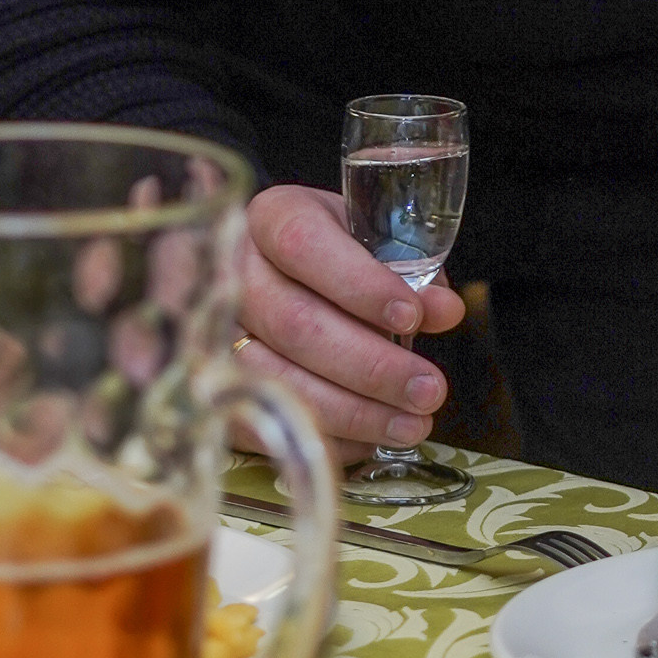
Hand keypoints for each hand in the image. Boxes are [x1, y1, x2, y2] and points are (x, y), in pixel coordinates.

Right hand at [236, 182, 465, 456]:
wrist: (282, 273)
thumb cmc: (339, 254)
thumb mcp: (376, 242)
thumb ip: (411, 269)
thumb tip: (444, 309)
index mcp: (273, 217)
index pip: (304, 245)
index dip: (359, 285)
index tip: (411, 318)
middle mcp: (231, 270)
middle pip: (294, 322)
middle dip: (370, 365)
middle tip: (428, 390)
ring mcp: (213, 330)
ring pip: (275, 378)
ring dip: (351, 411)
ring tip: (411, 424)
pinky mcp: (214, 385)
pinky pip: (260, 424)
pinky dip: (321, 436)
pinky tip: (369, 440)